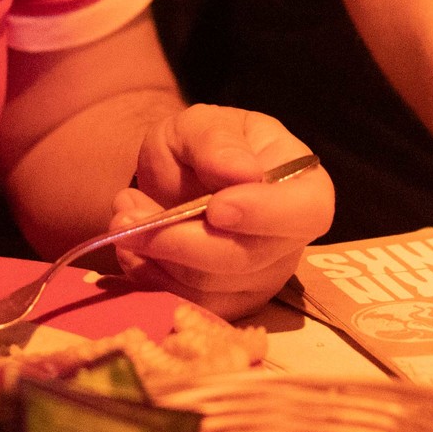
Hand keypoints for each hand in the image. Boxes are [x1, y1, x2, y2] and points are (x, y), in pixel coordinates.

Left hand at [108, 105, 332, 319]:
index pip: (307, 212)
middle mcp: (289, 242)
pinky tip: (132, 247)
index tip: (215, 207)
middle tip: (129, 213)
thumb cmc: (204, 146)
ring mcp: (261, 280)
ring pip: (211, 288)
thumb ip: (217, 141)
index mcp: (304, 187)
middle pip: (248, 259)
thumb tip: (240, 171)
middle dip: (181, 239)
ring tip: (124, 217)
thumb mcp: (202, 125)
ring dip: (156, 256)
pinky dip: (150, 278)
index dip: (264, 215)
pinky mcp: (226, 304)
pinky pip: (188, 306)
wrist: (180, 178)